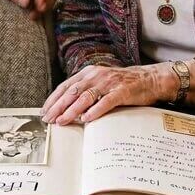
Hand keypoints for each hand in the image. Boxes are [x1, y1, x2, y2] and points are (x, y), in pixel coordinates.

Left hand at [41, 63, 173, 124]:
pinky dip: (95, 111)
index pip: (66, 86)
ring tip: (62, 121)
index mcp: (89, 73)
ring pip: (86, 97)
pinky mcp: (122, 91)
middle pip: (73, 92)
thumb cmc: (122, 84)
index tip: (44, 112)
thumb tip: (66, 108)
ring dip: (72, 111)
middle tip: (48, 119)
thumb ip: (85, 91)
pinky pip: (106, 102)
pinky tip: (86, 119)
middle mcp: (96, 75)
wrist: (149, 79)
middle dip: (58, 107)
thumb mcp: (100, 83)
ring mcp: (109, 83)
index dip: (53, 99)